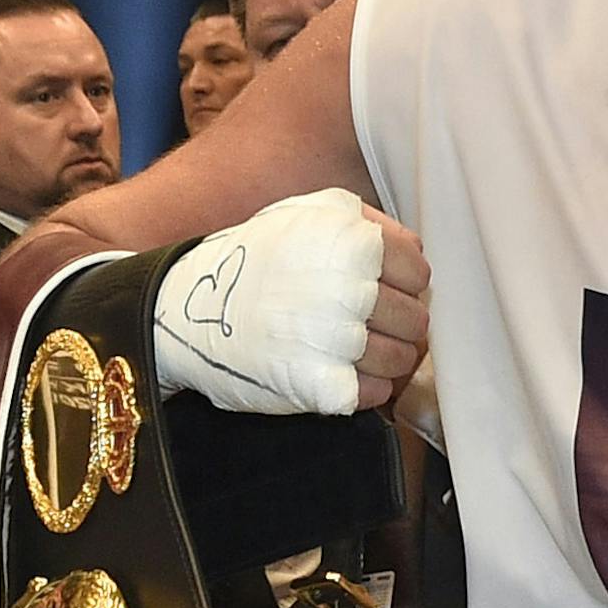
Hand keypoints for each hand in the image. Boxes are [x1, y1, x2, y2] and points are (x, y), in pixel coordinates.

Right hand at [153, 188, 428, 414]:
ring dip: (385, 358)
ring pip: (403, 359)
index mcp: (353, 242)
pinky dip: (364, 388)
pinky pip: (376, 394)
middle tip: (365, 321)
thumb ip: (366, 222)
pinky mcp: (322, 385)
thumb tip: (412, 249)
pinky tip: (339, 370)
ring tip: (352, 347)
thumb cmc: (255, 260)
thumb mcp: (308, 213)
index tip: (378, 286)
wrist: (188, 310)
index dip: (402, 282)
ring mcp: (337, 340)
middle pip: (416, 319)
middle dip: (396, 323)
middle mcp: (350, 290)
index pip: (419, 273)